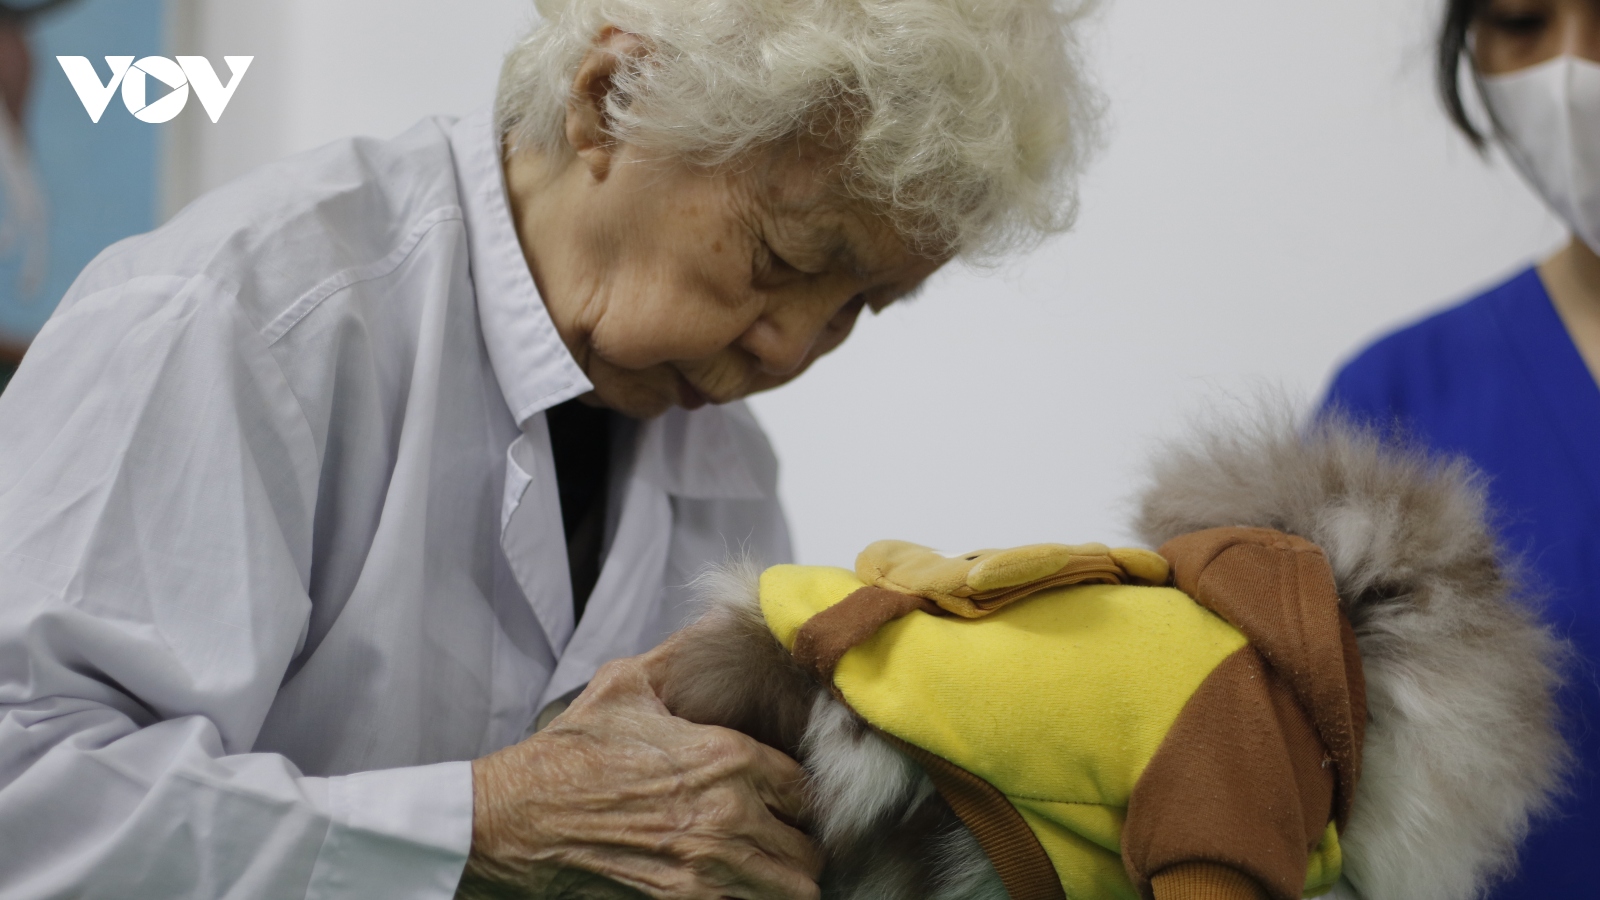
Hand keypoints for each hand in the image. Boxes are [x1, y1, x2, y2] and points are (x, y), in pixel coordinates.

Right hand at [458, 656, 821, 899]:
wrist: (511, 822)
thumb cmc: (566, 755)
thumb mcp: (624, 685)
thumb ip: (683, 655)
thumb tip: (720, 619)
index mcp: (725, 758)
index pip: (808, 788)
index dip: (803, 796)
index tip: (790, 799)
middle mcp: (729, 816)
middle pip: (810, 849)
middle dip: (800, 845)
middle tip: (783, 840)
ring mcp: (708, 870)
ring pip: (794, 891)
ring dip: (785, 880)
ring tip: (766, 869)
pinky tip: (734, 886)